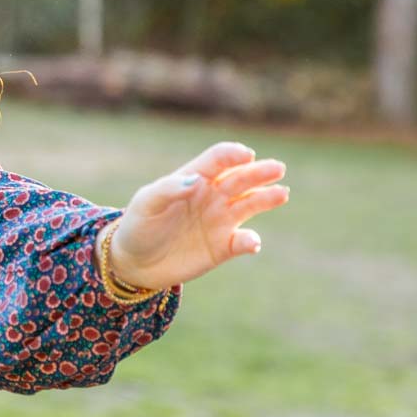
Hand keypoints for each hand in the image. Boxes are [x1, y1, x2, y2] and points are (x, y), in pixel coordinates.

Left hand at [106, 142, 289, 290]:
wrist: (135, 262)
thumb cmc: (139, 225)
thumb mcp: (146, 203)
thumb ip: (169, 189)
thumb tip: (196, 180)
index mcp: (194, 178)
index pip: (219, 159)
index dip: (233, 155)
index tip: (246, 155)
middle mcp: (212, 196)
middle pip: (241, 179)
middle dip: (260, 172)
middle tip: (277, 169)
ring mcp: (220, 221)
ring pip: (250, 205)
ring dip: (266, 199)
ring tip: (281, 194)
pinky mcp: (223, 247)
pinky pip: (243, 242)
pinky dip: (250, 241)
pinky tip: (251, 242)